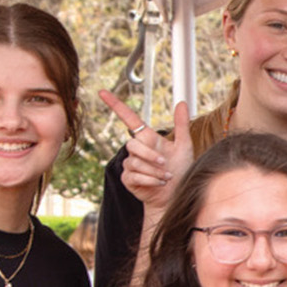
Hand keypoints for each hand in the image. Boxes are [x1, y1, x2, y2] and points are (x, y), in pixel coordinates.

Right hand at [101, 91, 192, 212]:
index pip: (128, 118)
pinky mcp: (128, 179)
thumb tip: (181, 102)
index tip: (102, 92)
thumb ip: (181, 125)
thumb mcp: (184, 146)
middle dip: (150, 155)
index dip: (115, 105)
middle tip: (165, 164)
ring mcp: (130, 164)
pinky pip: (135, 175)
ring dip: (154, 170)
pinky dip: (151, 179)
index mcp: (147, 138)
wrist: (175, 194)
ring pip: (135, 162)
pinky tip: (160, 183)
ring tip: (166, 176)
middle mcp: (136, 150)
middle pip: (132, 144)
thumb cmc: (180, 170)